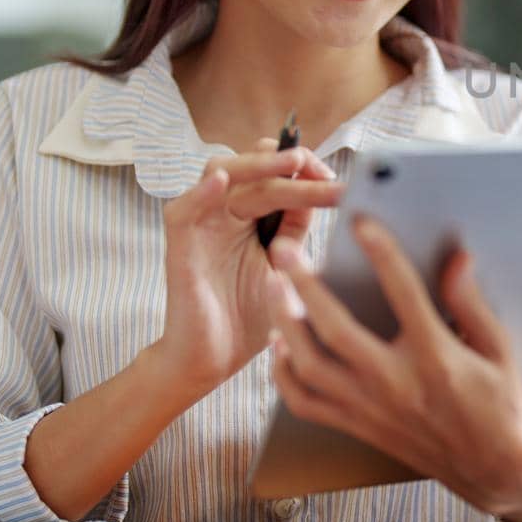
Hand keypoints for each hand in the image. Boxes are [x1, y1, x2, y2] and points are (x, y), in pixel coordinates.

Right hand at [152, 139, 342, 395]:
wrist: (212, 361)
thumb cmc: (248, 315)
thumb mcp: (283, 265)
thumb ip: (295, 229)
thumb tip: (328, 189)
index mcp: (252, 215)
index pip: (277, 175)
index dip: (307, 171)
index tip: (341, 183)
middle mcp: (225, 213)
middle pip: (255, 169)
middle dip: (293, 165)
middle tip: (324, 171)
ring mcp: (202, 226)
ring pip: (221, 172)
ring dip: (258, 164)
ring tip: (293, 161)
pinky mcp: (180, 246)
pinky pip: (183, 210)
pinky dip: (200, 192)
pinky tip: (222, 181)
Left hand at [269, 218, 521, 519]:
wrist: (491, 468)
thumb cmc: (498, 405)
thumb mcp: (498, 349)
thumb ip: (471, 303)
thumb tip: (457, 259)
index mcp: (435, 356)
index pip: (403, 292)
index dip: (381, 252)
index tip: (361, 222)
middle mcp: (395, 382)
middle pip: (335, 327)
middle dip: (303, 284)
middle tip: (283, 249)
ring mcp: (370, 407)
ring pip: (309, 364)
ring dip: (284, 322)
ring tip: (273, 287)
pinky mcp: (358, 426)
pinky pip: (306, 403)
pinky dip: (284, 376)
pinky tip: (279, 348)